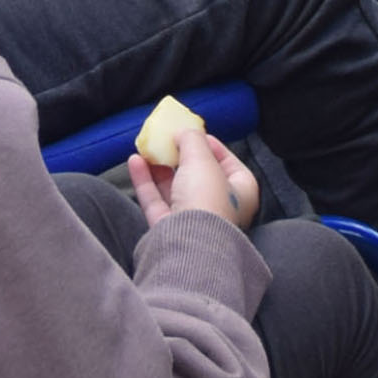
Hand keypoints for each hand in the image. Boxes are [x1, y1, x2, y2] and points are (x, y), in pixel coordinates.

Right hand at [127, 127, 260, 230]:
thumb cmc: (207, 199)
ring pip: (175, 189)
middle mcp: (220, 208)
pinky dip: (145, 181)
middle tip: (167, 140)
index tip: (195, 134)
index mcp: (242, 192)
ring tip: (146, 147)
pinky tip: (134, 161)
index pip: (231, 165)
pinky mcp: (169, 230)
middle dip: (181, 157)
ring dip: (160, 167)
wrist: (189, 244)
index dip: (214, 147)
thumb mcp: (202, 159)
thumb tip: (184, 132)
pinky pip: (156, 202)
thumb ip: (192, 140)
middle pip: (199, 177)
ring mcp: (193, 221)